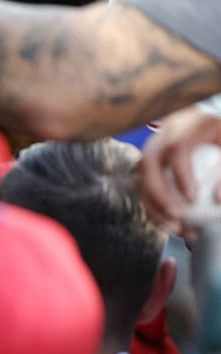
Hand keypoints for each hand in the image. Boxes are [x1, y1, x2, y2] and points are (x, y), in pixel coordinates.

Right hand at [138, 104, 220, 235]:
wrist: (199, 125)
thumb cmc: (216, 135)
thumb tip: (219, 199)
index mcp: (183, 129)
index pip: (176, 150)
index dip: (181, 175)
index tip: (193, 198)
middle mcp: (160, 139)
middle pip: (149, 166)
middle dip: (159, 195)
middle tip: (177, 216)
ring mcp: (148, 153)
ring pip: (140, 182)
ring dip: (154, 208)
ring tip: (175, 228)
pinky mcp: (145, 168)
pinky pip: (143, 191)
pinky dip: (154, 210)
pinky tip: (170, 226)